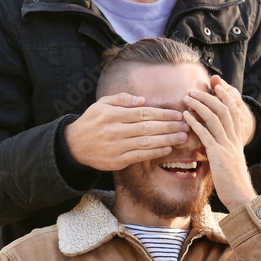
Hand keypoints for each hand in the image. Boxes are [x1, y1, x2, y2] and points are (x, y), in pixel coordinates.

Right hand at [65, 92, 191, 170]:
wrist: (74, 145)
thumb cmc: (91, 122)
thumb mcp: (102, 104)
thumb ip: (121, 99)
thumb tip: (142, 100)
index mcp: (113, 114)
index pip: (144, 113)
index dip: (163, 113)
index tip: (178, 114)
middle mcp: (115, 130)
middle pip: (148, 127)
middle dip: (170, 126)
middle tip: (186, 125)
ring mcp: (116, 147)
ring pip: (146, 142)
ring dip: (167, 139)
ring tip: (182, 137)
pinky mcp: (117, 161)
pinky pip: (140, 156)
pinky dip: (155, 153)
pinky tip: (167, 149)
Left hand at [183, 84, 256, 210]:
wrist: (241, 196)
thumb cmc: (232, 182)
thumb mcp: (228, 161)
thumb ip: (222, 149)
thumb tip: (210, 145)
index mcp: (237, 139)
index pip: (234, 111)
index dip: (225, 97)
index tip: (216, 87)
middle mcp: (233, 139)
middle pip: (224, 109)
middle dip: (210, 96)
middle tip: (195, 89)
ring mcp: (226, 146)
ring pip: (215, 117)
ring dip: (200, 105)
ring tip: (187, 97)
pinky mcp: (218, 154)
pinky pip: (206, 134)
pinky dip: (195, 122)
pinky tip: (186, 116)